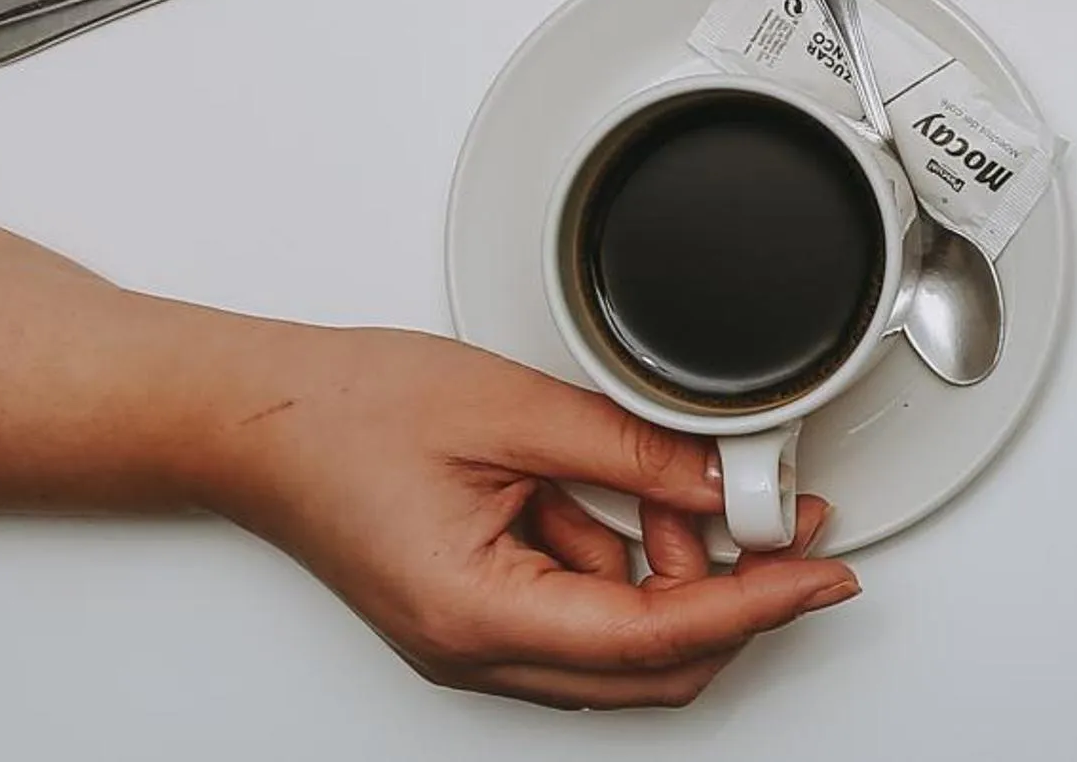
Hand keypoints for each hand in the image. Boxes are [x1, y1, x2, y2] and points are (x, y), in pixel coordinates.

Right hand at [205, 325, 858, 708]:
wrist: (255, 417)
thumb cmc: (344, 412)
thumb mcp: (514, 410)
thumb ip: (631, 450)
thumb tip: (722, 480)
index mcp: (481, 613)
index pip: (658, 635)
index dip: (757, 603)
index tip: (821, 574)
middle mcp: (475, 649)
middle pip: (650, 667)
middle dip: (732, 598)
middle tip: (785, 524)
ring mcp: (471, 638)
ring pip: (618, 643)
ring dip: (672, 577)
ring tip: (681, 486)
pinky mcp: (472, 609)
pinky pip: (577, 610)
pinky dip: (622, 564)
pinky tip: (622, 498)